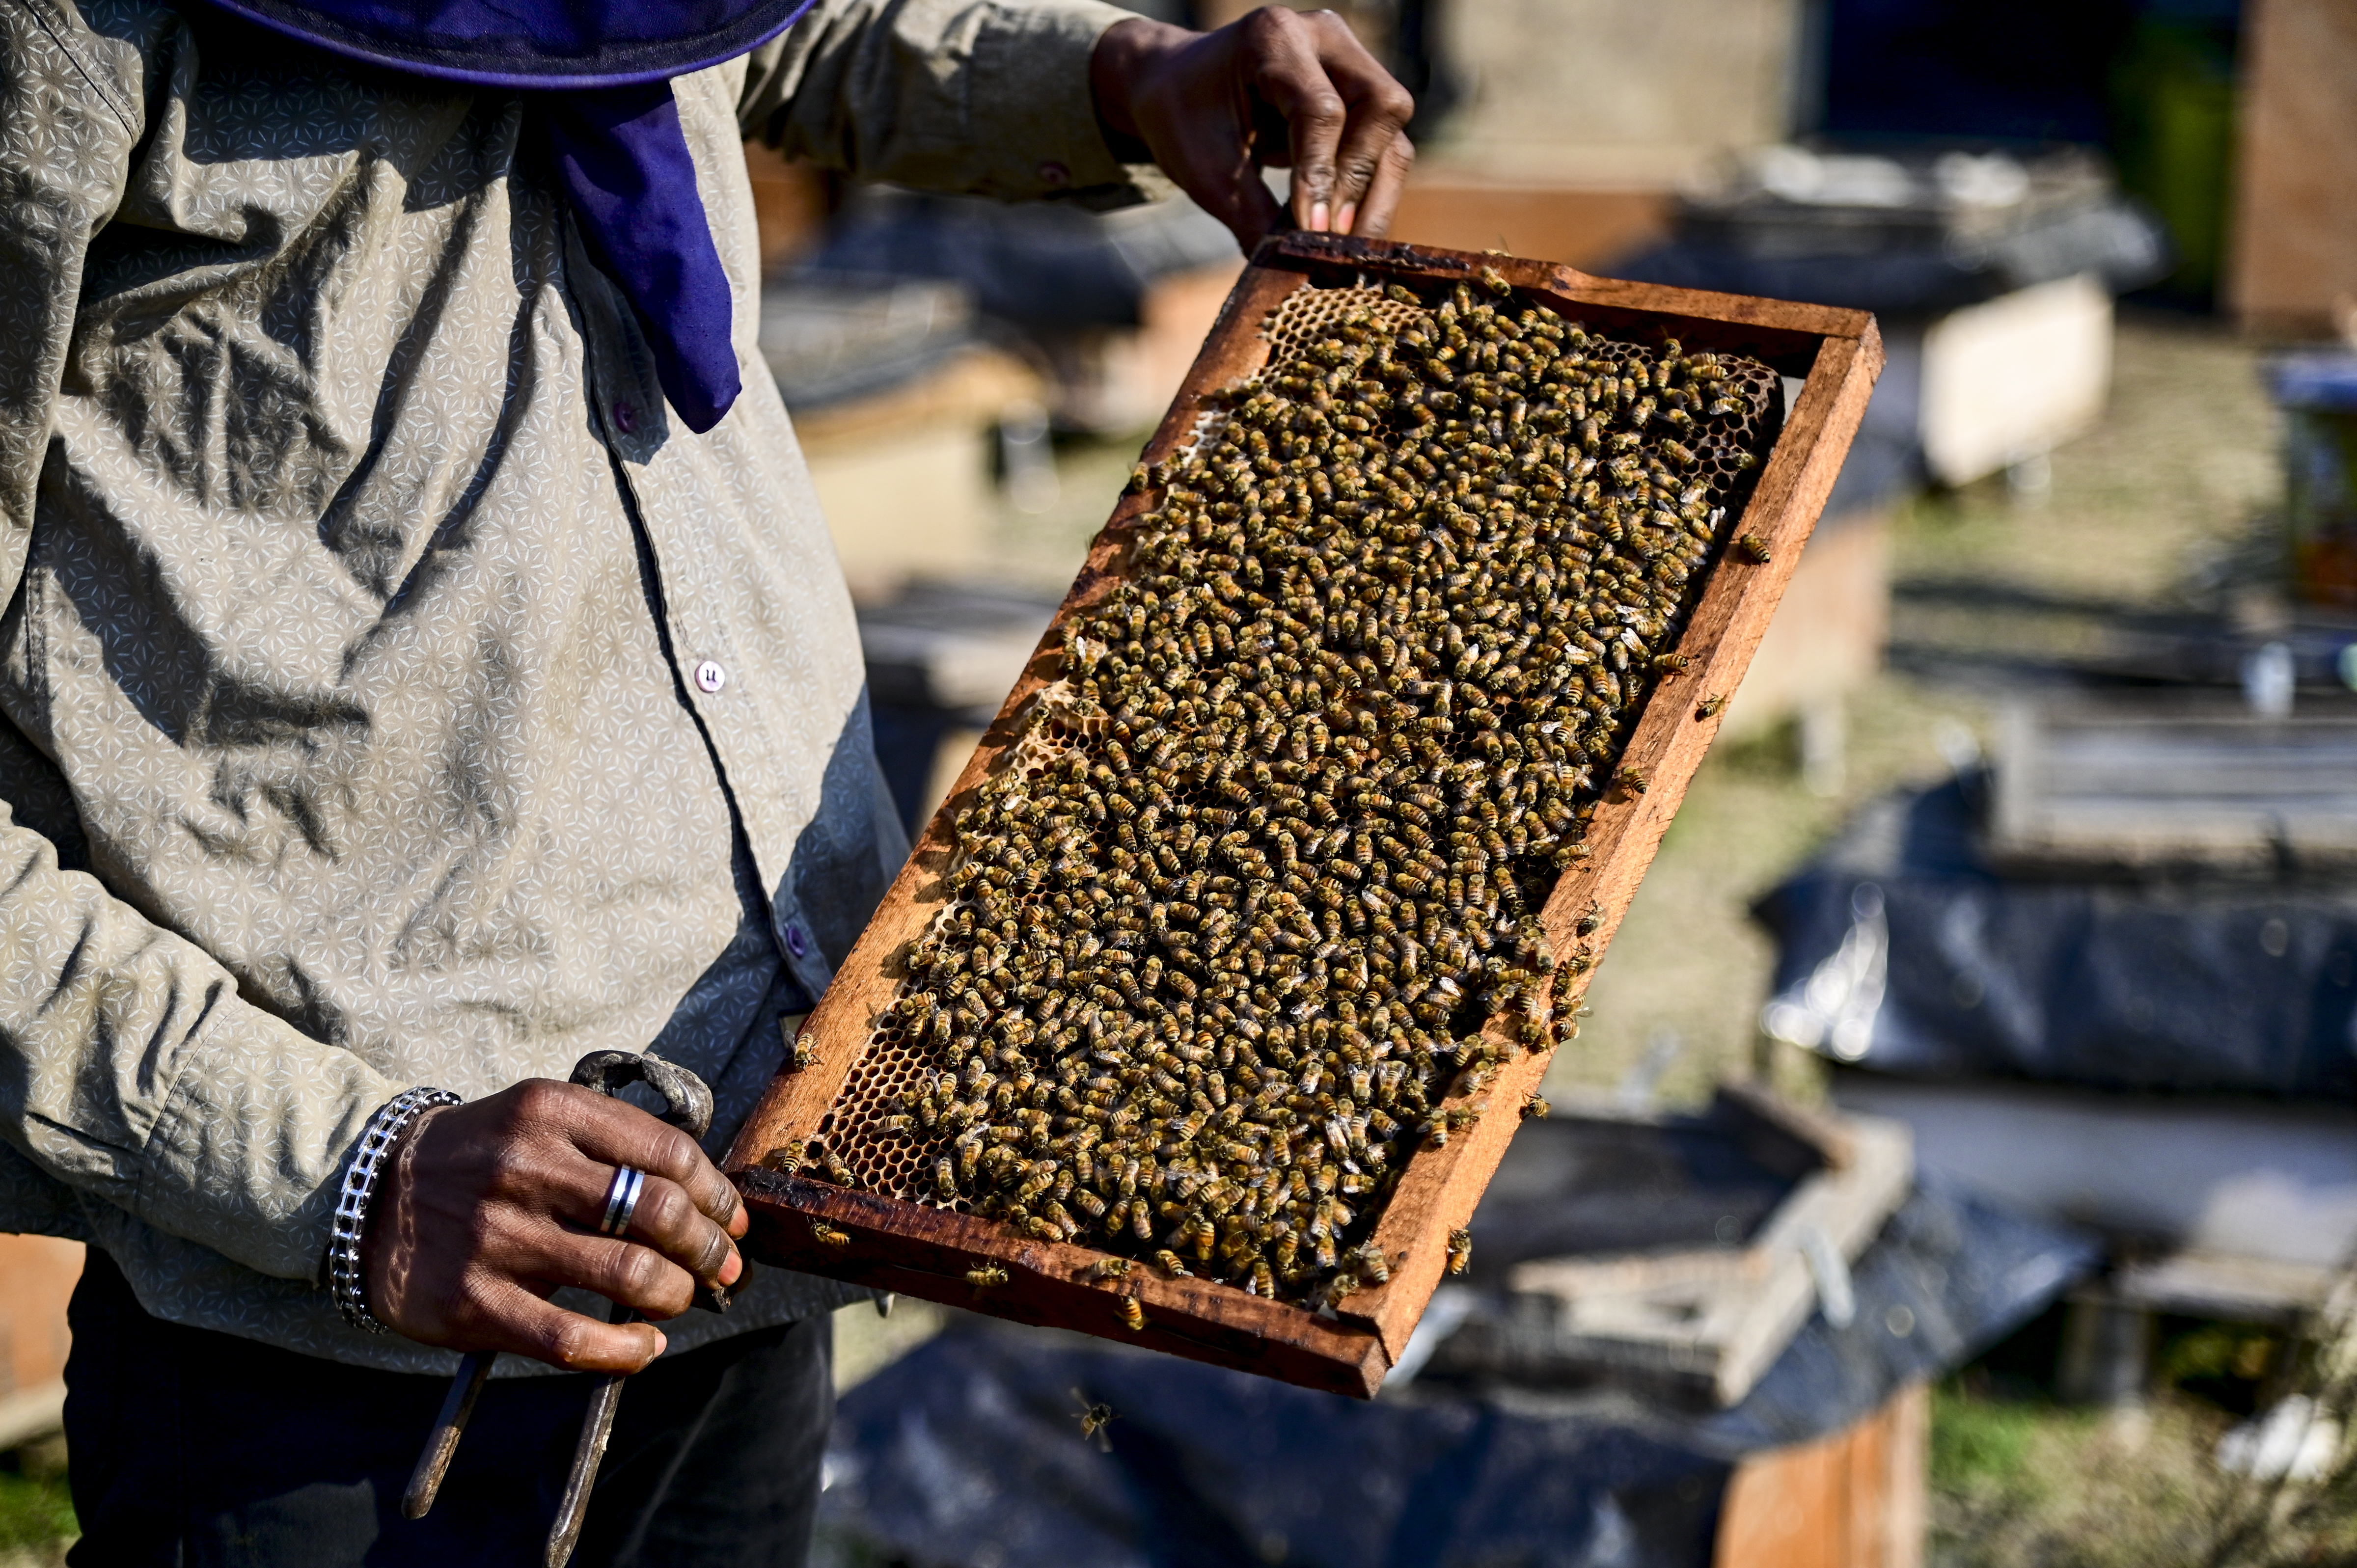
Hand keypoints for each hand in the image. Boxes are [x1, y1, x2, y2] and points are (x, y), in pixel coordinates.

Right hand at [361, 1080, 748, 1372]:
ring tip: (683, 1298)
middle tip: (723, 1267)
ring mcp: (499, 1237)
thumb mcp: (538, 1118)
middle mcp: (526, 1168)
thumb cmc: (477, 1158)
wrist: (367, 1194)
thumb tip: (703, 1195)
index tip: (732, 1218)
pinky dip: (627, 1351)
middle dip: (710, 1249)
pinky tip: (647, 1345)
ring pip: (630, 1274)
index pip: (669, 1152)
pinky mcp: (474, 1302)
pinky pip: (572, 1338)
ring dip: (678, 1294)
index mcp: (550, 1113)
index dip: (716, 1193)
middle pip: (661, 1214)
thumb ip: (611, 1143)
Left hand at [1091, 7, 1415, 250]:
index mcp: (1274, 36)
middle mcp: (1324, 37)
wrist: (1176, 88)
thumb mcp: (1204, 169)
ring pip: (1392, 132)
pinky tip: (1346, 234)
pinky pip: (1384, 148)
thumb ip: (1251, 216)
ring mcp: (1348, 62)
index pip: (1321, 109)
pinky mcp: (1359, 95)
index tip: (1311, 232)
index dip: (1320, 175)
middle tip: (1333, 241)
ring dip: (1374, 195)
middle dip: (1360, 181)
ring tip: (1345, 249)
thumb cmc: (1182, 117)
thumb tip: (1294, 274)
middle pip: (1380, 107)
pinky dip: (1368, 194)